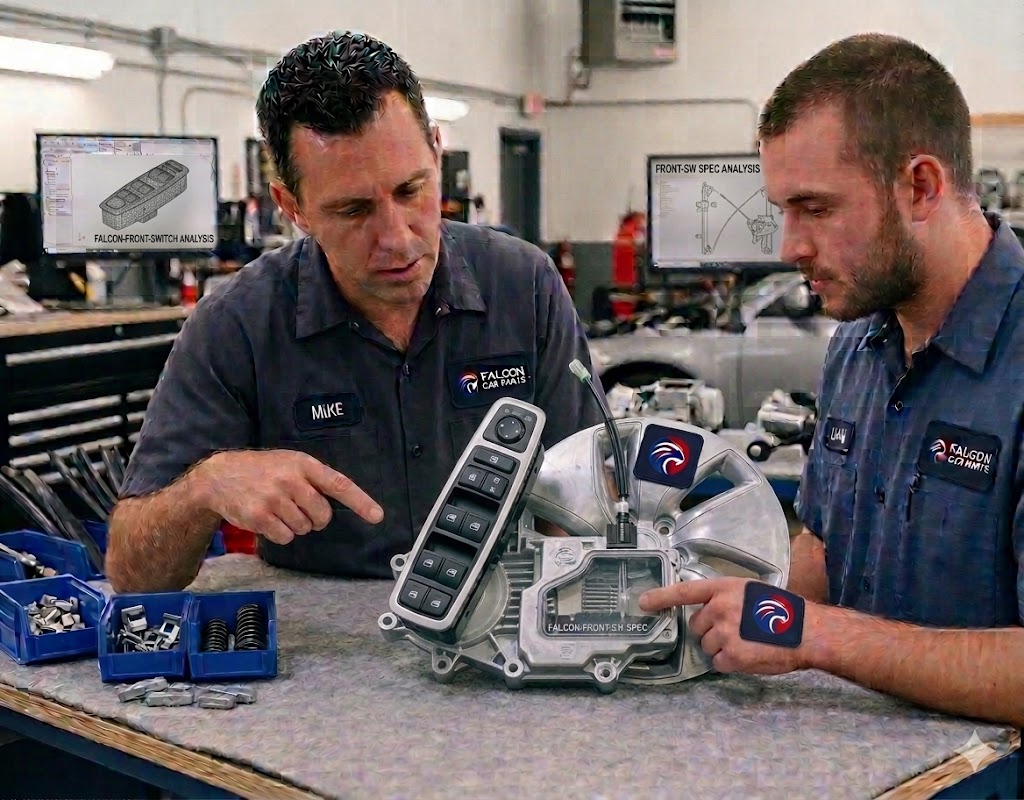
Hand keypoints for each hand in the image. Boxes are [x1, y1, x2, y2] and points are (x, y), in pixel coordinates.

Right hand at [195, 449, 383, 544]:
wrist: (220, 476)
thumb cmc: (262, 470)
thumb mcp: (290, 462)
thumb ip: (313, 478)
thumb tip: (337, 501)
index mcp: (304, 464)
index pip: (338, 484)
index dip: (360, 501)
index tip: (377, 515)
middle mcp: (291, 480)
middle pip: (322, 515)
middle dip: (315, 518)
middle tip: (299, 509)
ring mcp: (274, 498)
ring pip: (304, 528)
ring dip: (295, 525)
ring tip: (277, 509)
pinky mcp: (260, 516)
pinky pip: (285, 537)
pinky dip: (280, 534)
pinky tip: (268, 519)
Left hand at [638, 577, 809, 674]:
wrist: (806, 632)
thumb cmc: (781, 611)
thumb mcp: (749, 592)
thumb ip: (725, 598)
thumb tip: (706, 611)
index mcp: (724, 589)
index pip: (684, 592)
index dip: (661, 597)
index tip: (642, 603)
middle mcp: (720, 609)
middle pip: (696, 626)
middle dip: (709, 631)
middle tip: (735, 630)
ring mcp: (725, 633)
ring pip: (705, 646)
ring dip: (719, 648)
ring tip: (745, 642)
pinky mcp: (731, 656)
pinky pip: (717, 663)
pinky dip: (728, 663)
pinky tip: (746, 655)